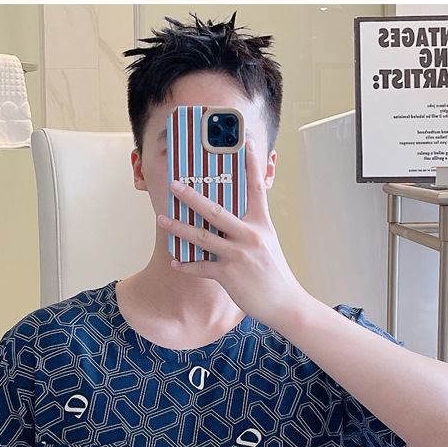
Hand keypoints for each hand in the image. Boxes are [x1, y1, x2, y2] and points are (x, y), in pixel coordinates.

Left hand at [158, 162, 306, 331]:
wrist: (285, 303)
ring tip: (162, 220)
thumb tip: (230, 216)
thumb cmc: (274, 273)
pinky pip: (201, 267)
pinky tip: (176, 262)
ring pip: (202, 237)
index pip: (256, 188)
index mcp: (262, 224)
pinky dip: (187, 265)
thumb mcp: (268, 243)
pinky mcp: (229, 275)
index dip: (251, 164)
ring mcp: (238, 255)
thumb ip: (250, 227)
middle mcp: (250, 236)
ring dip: (179, 228)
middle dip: (192, 197)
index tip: (244, 143)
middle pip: (216, 210)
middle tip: (175, 185)